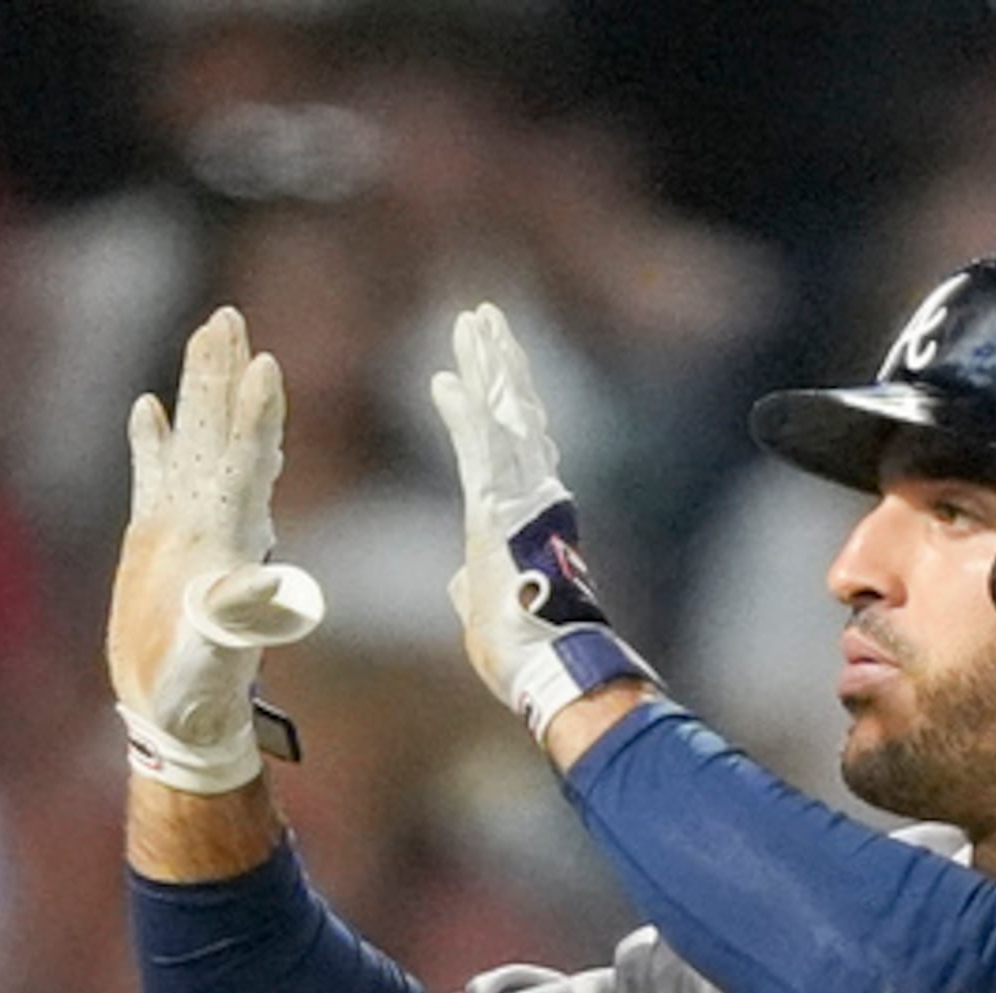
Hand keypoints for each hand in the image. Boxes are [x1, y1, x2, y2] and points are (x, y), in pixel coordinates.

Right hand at [110, 307, 324, 793]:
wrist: (175, 716)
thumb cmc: (197, 694)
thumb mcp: (216, 656)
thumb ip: (240, 618)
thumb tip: (278, 584)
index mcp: (223, 541)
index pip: (243, 464)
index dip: (254, 416)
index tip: (265, 365)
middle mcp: (210, 523)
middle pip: (219, 434)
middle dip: (224, 376)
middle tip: (229, 316)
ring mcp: (184, 528)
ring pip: (194, 443)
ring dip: (199, 391)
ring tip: (206, 336)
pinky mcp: (156, 542)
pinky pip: (154, 477)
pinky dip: (151, 441)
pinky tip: (145, 408)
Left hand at [429, 304, 652, 739]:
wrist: (549, 672)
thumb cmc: (523, 653)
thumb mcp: (485, 613)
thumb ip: (473, 587)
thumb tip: (459, 579)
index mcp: (526, 519)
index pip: (511, 448)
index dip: (495, 406)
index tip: (479, 373)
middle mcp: (533, 496)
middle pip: (513, 413)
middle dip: (498, 363)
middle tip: (480, 317)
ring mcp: (522, 498)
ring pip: (504, 415)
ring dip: (488, 365)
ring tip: (474, 319)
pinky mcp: (502, 511)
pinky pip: (481, 448)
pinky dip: (463, 411)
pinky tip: (446, 377)